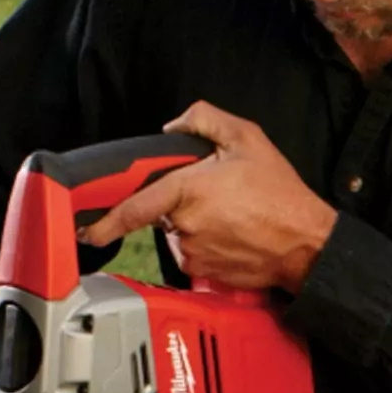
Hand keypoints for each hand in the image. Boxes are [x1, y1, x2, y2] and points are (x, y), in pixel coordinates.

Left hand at [78, 102, 336, 292]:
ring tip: (231, 215)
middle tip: (219, 194)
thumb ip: (205, 119)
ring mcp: (192, 253)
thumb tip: (175, 125)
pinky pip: (190, 253)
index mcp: (189, 191)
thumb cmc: (280, 195)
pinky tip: (232, 234)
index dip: (105, 220)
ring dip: (192, 222)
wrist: (305, 244)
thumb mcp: (248, 139)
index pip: (134, 207)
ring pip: (176, 232)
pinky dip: (204, 242)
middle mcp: (184, 226)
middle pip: (161, 211)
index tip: (86, 228)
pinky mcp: (202, 273)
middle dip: (180, 201)